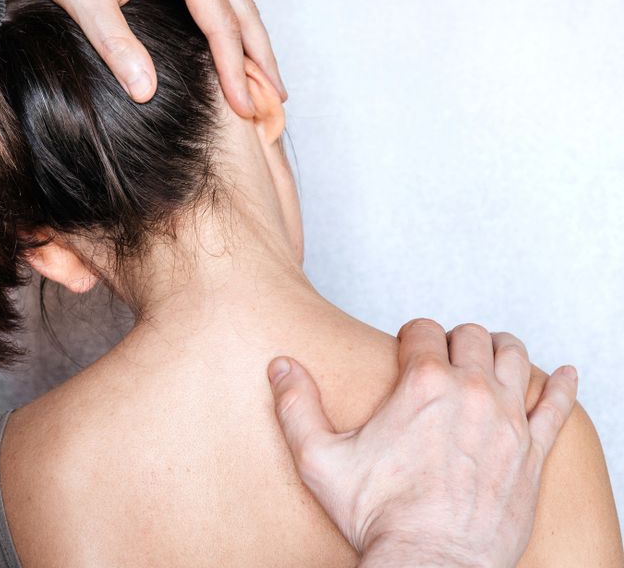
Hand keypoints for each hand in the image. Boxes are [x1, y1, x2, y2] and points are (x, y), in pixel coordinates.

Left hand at [0, 0, 285, 113]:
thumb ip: (117, 45)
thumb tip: (146, 93)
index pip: (221, 24)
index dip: (235, 71)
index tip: (243, 109)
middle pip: (244, 11)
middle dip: (262, 58)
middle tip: (276, 100)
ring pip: (237, 0)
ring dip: (253, 41)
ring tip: (266, 80)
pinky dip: (232, 23)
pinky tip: (234, 47)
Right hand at [268, 320, 578, 567]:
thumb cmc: (379, 516)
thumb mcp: (320, 459)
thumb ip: (296, 406)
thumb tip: (280, 365)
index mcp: (423, 384)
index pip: (423, 329)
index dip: (411, 334)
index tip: (407, 348)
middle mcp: (470, 391)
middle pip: (471, 336)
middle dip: (454, 339)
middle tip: (443, 357)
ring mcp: (506, 420)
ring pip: (514, 358)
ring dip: (500, 350)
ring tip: (489, 357)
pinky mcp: (531, 452)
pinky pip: (557, 407)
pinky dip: (563, 386)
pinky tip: (567, 375)